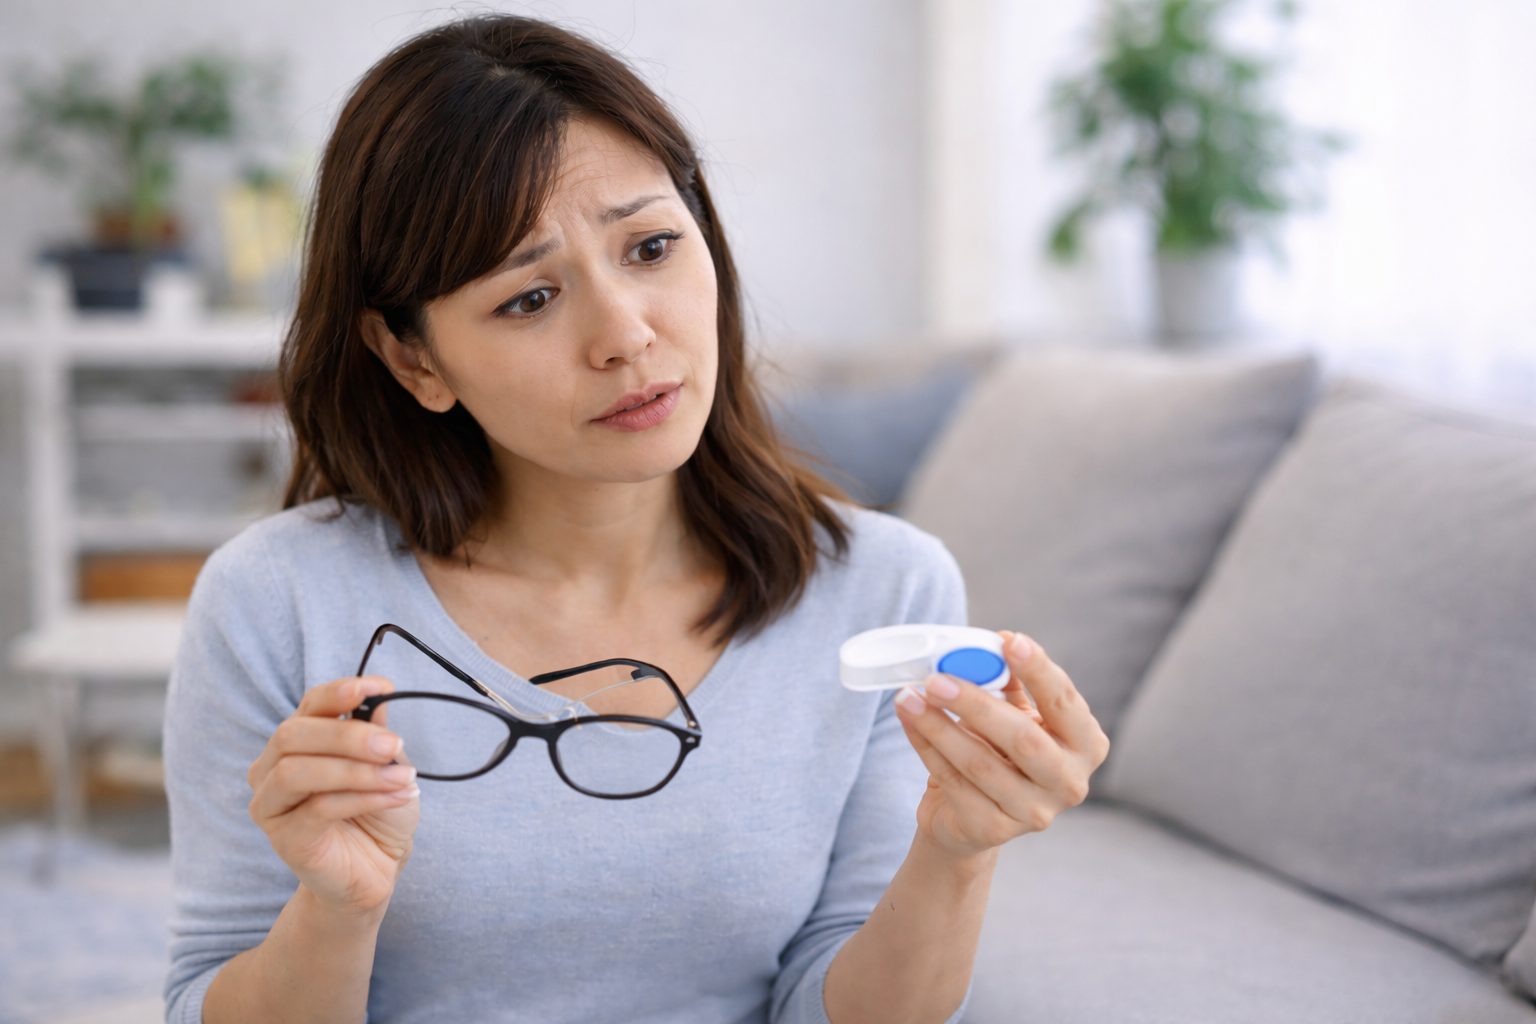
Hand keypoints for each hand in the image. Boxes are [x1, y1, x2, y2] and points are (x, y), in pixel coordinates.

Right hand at [246, 676, 420, 915]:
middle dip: (347, 735)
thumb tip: (376, 697)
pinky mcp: (284, 840)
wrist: (376, 869)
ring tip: (402, 777)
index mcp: (297, 742)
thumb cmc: (377, 812)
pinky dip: (364, 798)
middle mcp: (272, 769)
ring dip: (357, 770)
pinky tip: (397, 796)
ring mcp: (272, 806)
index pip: (307, 705)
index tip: (380, 687)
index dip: (340, 692)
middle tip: (393, 744)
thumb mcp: (385, 764)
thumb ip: (374, 733)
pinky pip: (318, 809)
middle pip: (293, 735)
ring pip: (298, 772)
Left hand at [894, 631, 1108, 860]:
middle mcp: (1069, 783)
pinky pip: (953, 782)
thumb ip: (1006, 683)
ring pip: (979, 763)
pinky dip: (926, 747)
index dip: (1038, 670)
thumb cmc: (998, 752)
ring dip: (938, 725)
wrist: (970, 815)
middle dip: (974, 703)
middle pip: (1022, 738)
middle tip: (936, 678)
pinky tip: (909, 722)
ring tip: (908, 697)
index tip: (1007, 640)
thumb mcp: (1013, 715)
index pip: (1064, 702)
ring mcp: (1034, 813)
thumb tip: (983, 649)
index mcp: (1085, 745)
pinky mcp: (993, 831)